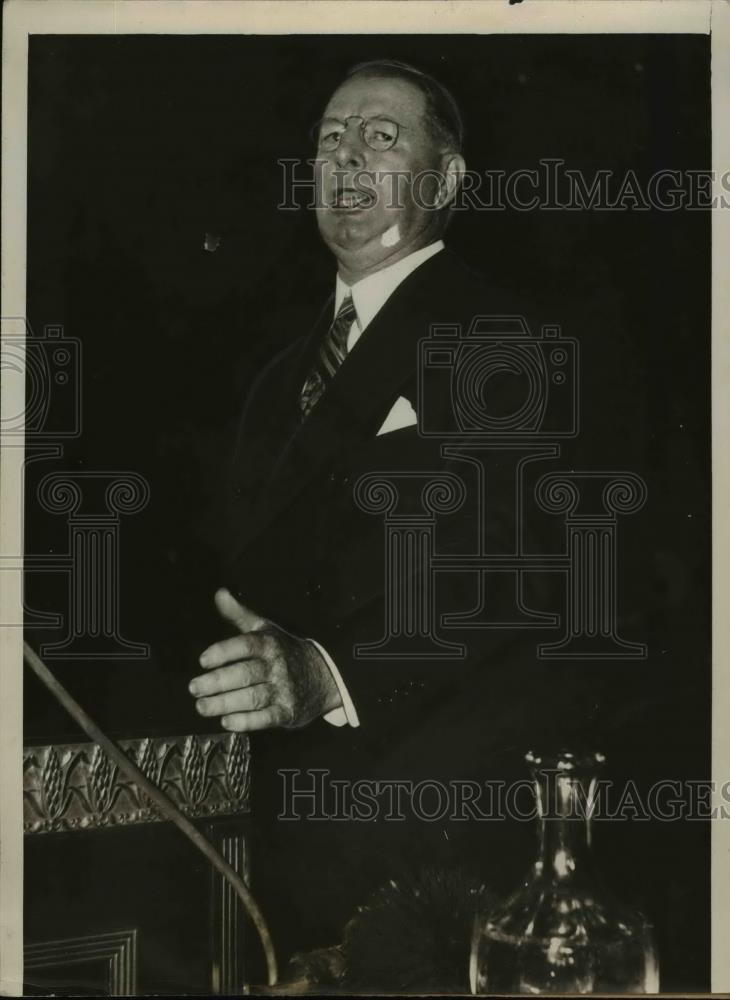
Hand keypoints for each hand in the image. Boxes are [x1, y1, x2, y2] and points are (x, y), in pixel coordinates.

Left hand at [189, 588, 341, 731]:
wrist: (323, 675)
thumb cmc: (284, 650)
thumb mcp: (265, 629)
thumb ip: (239, 614)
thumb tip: (219, 593)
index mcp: (270, 644)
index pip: (246, 646)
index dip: (223, 652)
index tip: (203, 660)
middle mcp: (277, 666)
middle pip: (246, 674)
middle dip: (218, 682)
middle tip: (194, 687)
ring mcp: (283, 690)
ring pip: (252, 697)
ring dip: (225, 704)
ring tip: (202, 706)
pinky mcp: (287, 713)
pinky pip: (265, 719)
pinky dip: (245, 721)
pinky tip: (226, 721)